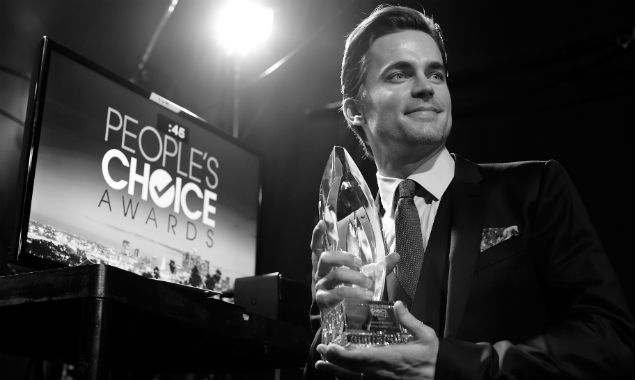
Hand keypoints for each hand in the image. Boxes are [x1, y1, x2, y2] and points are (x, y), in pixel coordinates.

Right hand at [311, 220, 373, 314]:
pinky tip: (365, 296)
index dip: (317, 235)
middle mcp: (320, 274)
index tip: (322, 223)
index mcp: (326, 266)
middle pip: (326, 257)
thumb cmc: (350, 294)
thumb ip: (379, 267)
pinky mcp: (323, 301)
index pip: (317, 247)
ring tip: (369, 285)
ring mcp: (321, 287)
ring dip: (355, 277)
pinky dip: (354, 293)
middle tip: (360, 264)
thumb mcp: (363, 278)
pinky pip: (338, 293)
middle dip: (345, 258)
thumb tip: (396, 255)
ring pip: (336, 275)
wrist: (341, 319)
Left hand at [315, 301, 438, 379]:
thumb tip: (398, 304)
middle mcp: (382, 374)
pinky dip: (350, 379)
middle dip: (333, 361)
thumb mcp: (426, 335)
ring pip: (354, 379)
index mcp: (390, 359)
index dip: (340, 355)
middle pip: (351, 370)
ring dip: (337, 372)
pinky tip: (343, 375)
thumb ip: (410, 320)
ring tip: (323, 365)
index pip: (359, 359)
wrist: (445, 376)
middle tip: (320, 352)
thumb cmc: (434, 357)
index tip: (328, 347)